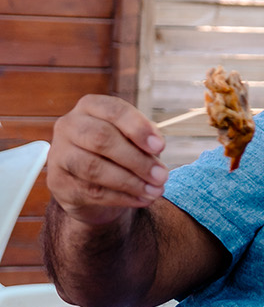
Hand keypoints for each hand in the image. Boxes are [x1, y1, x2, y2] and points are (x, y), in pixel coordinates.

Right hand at [47, 95, 168, 226]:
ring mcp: (58, 154)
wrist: (91, 184)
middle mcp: (69, 125)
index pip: (114, 110)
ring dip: (130, 182)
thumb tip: (156, 150)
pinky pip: (90, 192)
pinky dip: (121, 197)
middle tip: (162, 175)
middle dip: (137, 160)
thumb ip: (143, 140)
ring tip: (155, 191)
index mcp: (90, 106)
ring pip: (94, 168)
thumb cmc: (118, 152)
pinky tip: (141, 199)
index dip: (138, 128)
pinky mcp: (57, 182)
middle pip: (101, 139)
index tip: (161, 147)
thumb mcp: (133, 140)